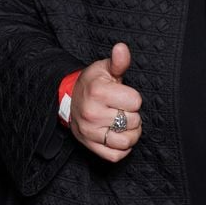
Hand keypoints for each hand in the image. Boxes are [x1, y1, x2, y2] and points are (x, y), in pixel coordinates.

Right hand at [70, 42, 141, 161]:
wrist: (70, 100)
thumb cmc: (93, 83)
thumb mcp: (104, 68)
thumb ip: (118, 61)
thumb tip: (122, 48)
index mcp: (98, 92)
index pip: (135, 101)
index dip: (133, 98)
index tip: (124, 95)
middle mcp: (93, 114)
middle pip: (133, 121)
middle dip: (132, 114)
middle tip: (123, 108)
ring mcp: (91, 132)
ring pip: (126, 141)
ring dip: (131, 133)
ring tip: (125, 123)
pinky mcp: (91, 146)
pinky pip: (116, 156)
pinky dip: (123, 148)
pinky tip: (120, 135)